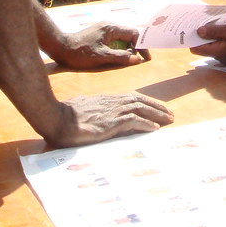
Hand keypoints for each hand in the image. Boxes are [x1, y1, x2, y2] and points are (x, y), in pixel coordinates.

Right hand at [47, 93, 173, 146]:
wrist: (55, 116)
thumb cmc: (66, 115)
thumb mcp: (85, 110)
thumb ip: (97, 112)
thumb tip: (104, 119)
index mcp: (107, 99)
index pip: (133, 98)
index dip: (147, 102)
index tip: (157, 108)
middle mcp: (112, 102)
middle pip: (140, 101)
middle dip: (157, 107)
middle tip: (170, 114)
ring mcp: (112, 111)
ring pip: (141, 109)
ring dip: (157, 114)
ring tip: (169, 120)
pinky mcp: (110, 122)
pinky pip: (133, 121)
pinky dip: (146, 123)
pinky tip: (154, 129)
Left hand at [49, 23, 149, 69]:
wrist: (59, 48)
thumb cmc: (79, 52)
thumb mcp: (101, 57)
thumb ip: (120, 57)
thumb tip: (137, 60)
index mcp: (111, 28)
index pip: (134, 33)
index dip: (141, 46)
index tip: (144, 58)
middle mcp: (108, 26)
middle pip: (128, 35)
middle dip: (134, 48)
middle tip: (135, 61)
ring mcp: (102, 30)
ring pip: (121, 38)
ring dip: (126, 49)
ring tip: (126, 61)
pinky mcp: (98, 35)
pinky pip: (114, 40)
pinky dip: (118, 48)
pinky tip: (115, 57)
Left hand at [191, 19, 225, 63]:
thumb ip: (214, 31)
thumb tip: (198, 32)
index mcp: (219, 52)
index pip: (196, 48)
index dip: (192, 37)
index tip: (190, 25)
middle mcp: (222, 57)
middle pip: (205, 46)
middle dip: (203, 34)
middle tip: (203, 19)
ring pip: (215, 44)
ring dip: (214, 33)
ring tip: (215, 19)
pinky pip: (224, 44)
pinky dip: (223, 36)